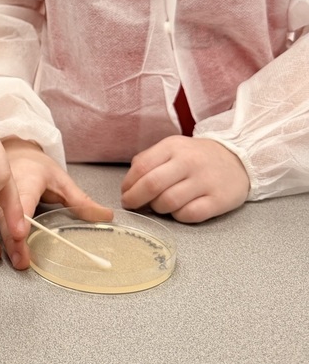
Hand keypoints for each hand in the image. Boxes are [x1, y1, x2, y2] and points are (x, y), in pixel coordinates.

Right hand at [0, 138, 113, 269]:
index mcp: (26, 180)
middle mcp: (1, 185)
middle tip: (14, 260)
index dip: (19, 222)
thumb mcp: (62, 180)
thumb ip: (81, 201)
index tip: (22, 240)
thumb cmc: (38, 167)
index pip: (21, 203)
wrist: (14, 146)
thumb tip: (107, 216)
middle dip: (4, 238)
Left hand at [120, 136, 249, 221]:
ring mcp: (205, 181)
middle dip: (135, 199)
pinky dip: (178, 216)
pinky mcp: (218, 200)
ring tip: (159, 206)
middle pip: (152, 185)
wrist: (238, 159)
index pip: (142, 167)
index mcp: (173, 146)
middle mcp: (189, 162)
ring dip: (158, 208)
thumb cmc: (197, 157)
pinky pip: (189, 215)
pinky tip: (178, 211)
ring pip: (169, 202)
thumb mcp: (172, 148)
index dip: (128, 184)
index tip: (125, 194)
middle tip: (132, 205)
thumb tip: (129, 183)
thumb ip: (149, 161)